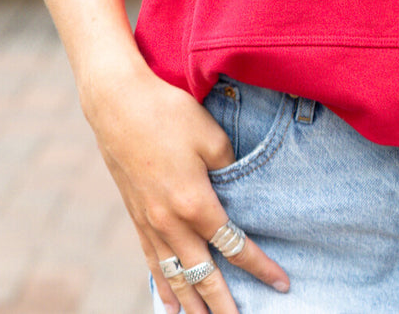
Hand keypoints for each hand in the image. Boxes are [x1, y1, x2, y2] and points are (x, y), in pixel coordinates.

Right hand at [83, 57, 289, 311]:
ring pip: (175, 275)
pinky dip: (163, 286)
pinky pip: (152, 261)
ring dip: (192, 304)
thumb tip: (237, 189)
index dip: (259, 267)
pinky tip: (170, 304)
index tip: (280, 285)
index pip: (235, 245)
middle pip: (203, 274)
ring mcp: (150, 222)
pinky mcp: (135, 216)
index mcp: (195, 202)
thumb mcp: (211, 136)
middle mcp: (171, 221)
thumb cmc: (169, 113)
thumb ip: (230, 169)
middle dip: (223, 304)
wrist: (118, 104)